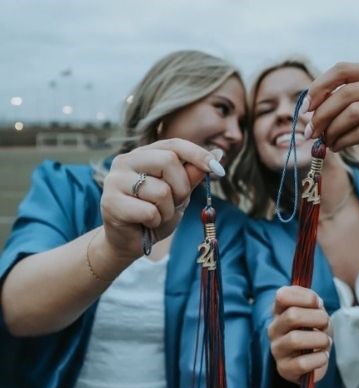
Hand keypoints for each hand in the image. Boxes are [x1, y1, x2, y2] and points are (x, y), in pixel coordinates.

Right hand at [99, 139, 224, 259]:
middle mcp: (126, 161)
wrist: (130, 242)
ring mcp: (115, 180)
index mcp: (143, 154)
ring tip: (156, 216)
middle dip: (181, 188)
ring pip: (161, 190)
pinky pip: (149, 211)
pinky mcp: (110, 202)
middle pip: (168, 161)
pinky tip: (145, 223)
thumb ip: (191, 176)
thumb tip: (218, 155)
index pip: (174, 145)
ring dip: (167, 210)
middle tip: (175, 203)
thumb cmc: (154, 214)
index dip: (199, 155)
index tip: (219, 170)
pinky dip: (155, 222)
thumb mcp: (178, 194)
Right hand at [267, 285, 330, 383]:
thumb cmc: (314, 332)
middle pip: (292, 316)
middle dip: (318, 318)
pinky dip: (319, 358)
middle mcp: (274, 329)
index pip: (282, 296)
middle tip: (326, 324)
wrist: (314, 361)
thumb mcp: (315, 312)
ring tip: (325, 341)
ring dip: (320, 339)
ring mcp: (277, 350)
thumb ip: (313, 302)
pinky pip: (302, 363)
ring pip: (295, 339)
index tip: (318, 303)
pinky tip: (322, 356)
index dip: (306, 297)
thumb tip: (315, 300)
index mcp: (279, 311)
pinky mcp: (284, 369)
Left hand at [305, 63, 358, 174]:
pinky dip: (343, 141)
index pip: (343, 69)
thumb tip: (307, 108)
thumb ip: (345, 101)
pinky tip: (339, 147)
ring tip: (327, 142)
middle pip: (346, 93)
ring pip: (353, 113)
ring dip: (332, 130)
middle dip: (321, 115)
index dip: (318, 87)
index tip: (305, 109)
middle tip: (311, 133)